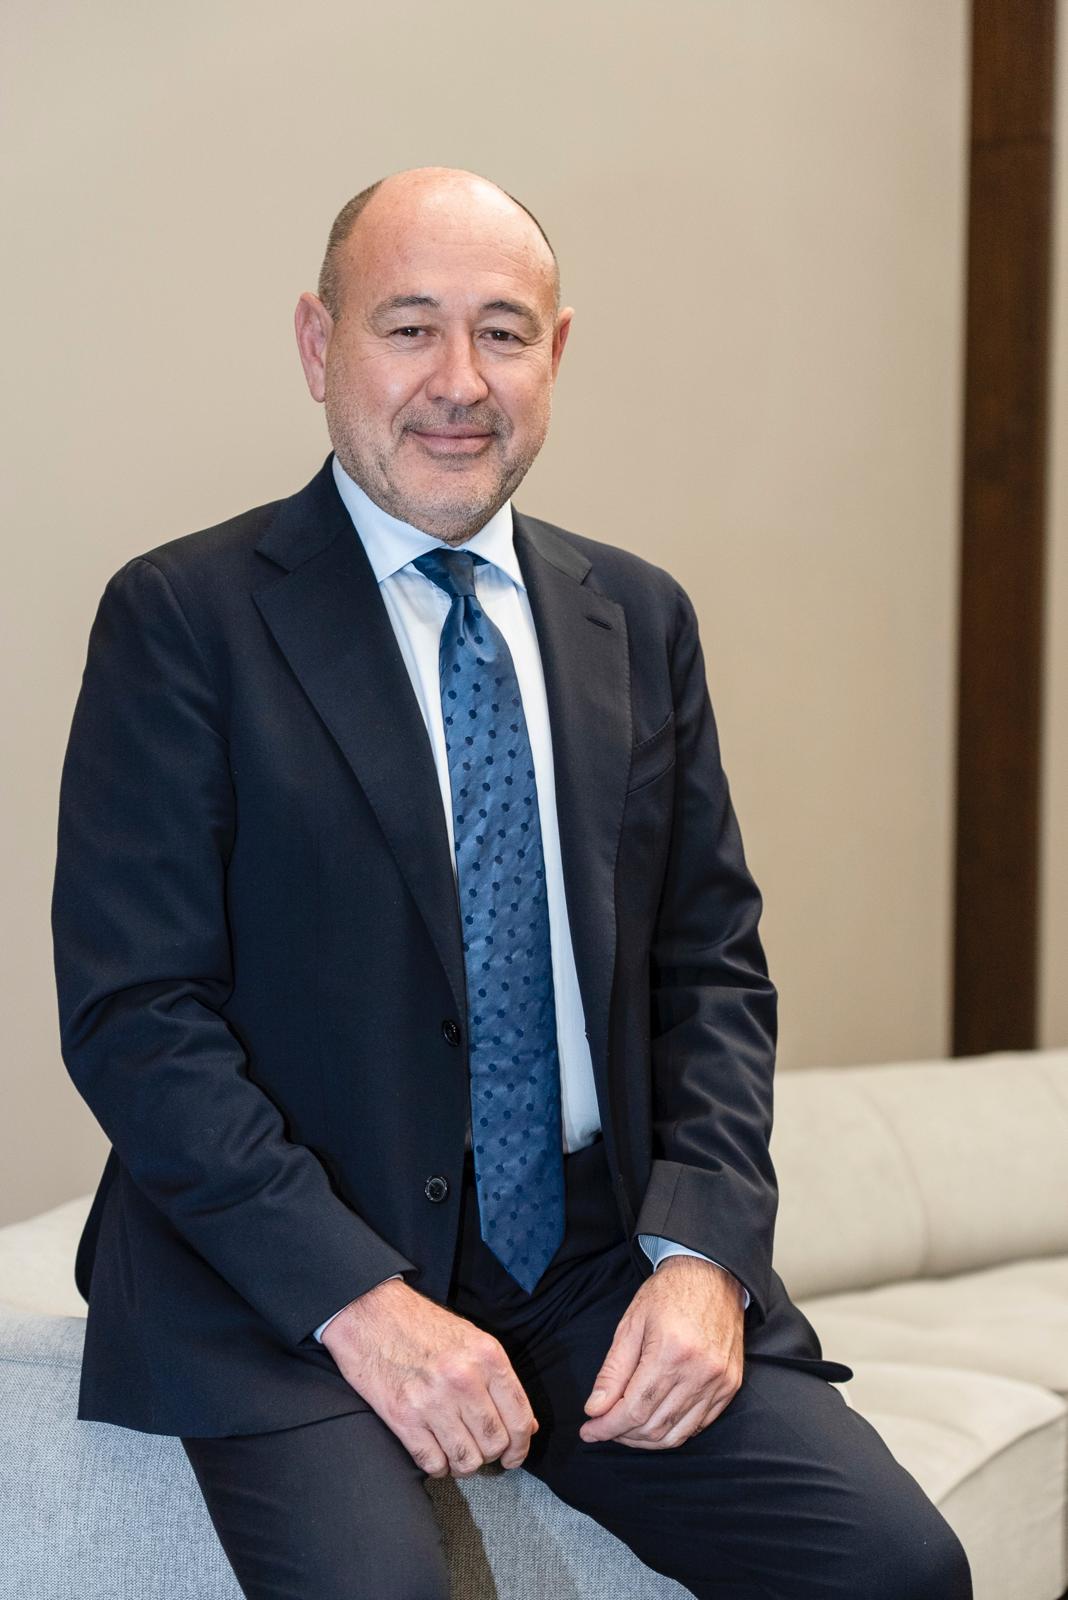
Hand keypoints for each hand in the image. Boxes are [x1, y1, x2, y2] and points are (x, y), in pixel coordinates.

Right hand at [321, 1278, 537, 1477]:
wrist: (370, 1314)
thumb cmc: (422, 1325)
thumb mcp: (471, 1339)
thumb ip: (499, 1380)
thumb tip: (527, 1425)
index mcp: (487, 1356)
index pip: (519, 1418)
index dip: (520, 1446)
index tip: (513, 1456)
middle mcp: (464, 1378)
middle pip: (494, 1443)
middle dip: (490, 1455)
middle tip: (479, 1450)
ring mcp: (433, 1400)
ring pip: (466, 1460)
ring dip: (463, 1464)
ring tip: (456, 1452)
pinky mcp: (404, 1417)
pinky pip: (433, 1464)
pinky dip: (438, 1467)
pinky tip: (435, 1453)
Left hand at [579, 1255, 744, 1448]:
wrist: (711, 1275)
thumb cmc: (668, 1293)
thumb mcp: (631, 1323)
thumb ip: (612, 1371)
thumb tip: (595, 1409)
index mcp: (670, 1352)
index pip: (634, 1410)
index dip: (607, 1426)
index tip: (588, 1430)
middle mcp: (699, 1372)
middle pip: (654, 1426)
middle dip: (622, 1434)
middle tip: (602, 1427)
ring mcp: (719, 1382)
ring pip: (676, 1434)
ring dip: (646, 1439)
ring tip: (624, 1429)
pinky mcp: (730, 1386)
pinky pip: (698, 1425)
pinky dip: (672, 1431)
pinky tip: (654, 1421)